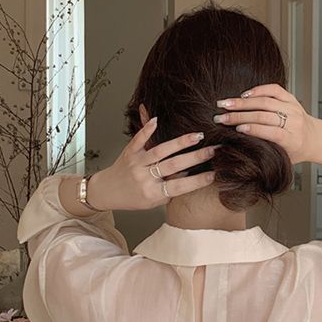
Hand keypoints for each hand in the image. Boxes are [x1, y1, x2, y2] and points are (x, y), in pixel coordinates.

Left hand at [87, 118, 218, 210]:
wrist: (108, 192)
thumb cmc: (134, 198)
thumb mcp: (153, 201)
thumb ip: (170, 189)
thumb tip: (191, 176)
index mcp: (153, 194)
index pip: (179, 187)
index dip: (197, 181)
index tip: (213, 174)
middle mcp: (144, 178)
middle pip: (174, 166)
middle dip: (195, 157)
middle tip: (213, 150)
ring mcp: (136, 163)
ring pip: (160, 151)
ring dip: (180, 142)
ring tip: (198, 136)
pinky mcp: (129, 152)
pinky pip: (139, 139)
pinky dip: (147, 129)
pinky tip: (157, 120)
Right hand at [213, 83, 319, 164]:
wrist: (314, 138)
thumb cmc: (296, 151)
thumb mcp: (283, 157)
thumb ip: (267, 150)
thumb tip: (241, 144)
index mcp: (293, 139)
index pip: (272, 132)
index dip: (254, 130)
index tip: (237, 129)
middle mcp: (294, 122)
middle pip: (265, 115)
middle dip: (240, 115)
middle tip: (222, 116)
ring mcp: (293, 108)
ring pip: (265, 101)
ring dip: (243, 102)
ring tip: (226, 104)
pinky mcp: (291, 98)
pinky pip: (273, 89)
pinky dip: (258, 90)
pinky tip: (244, 94)